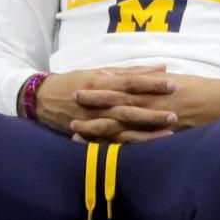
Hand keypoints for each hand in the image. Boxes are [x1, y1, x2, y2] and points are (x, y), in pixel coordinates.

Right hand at [35, 66, 178, 143]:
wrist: (44, 99)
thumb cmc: (76, 82)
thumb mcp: (100, 72)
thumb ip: (130, 72)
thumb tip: (160, 68)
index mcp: (102, 83)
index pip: (131, 83)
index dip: (151, 84)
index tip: (172, 85)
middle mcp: (99, 103)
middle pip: (129, 108)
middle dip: (152, 112)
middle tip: (175, 114)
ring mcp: (94, 121)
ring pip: (123, 129)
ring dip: (145, 133)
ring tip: (168, 135)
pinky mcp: (90, 136)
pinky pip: (112, 144)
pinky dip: (129, 147)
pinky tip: (147, 151)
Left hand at [72, 71, 219, 141]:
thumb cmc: (203, 90)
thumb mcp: (177, 79)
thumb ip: (155, 79)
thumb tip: (139, 76)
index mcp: (154, 88)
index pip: (121, 86)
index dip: (101, 87)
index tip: (83, 86)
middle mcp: (151, 105)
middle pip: (115, 105)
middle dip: (92, 106)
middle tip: (70, 106)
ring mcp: (156, 123)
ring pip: (121, 127)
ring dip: (97, 129)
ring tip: (76, 131)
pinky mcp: (163, 138)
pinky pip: (136, 144)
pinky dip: (117, 147)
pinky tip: (101, 150)